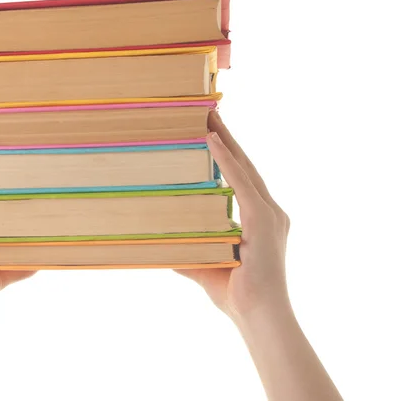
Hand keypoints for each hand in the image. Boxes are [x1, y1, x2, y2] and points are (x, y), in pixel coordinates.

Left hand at [176, 111, 290, 321]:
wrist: (261, 318)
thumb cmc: (237, 295)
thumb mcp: (206, 263)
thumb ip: (188, 250)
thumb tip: (162, 244)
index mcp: (261, 219)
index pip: (242, 178)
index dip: (228, 154)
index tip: (213, 133)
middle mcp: (269, 211)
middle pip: (244, 165)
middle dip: (227, 139)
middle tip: (211, 113)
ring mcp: (269, 214)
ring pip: (244, 167)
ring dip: (225, 140)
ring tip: (209, 116)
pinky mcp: (263, 220)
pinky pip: (241, 183)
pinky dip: (226, 161)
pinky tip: (211, 141)